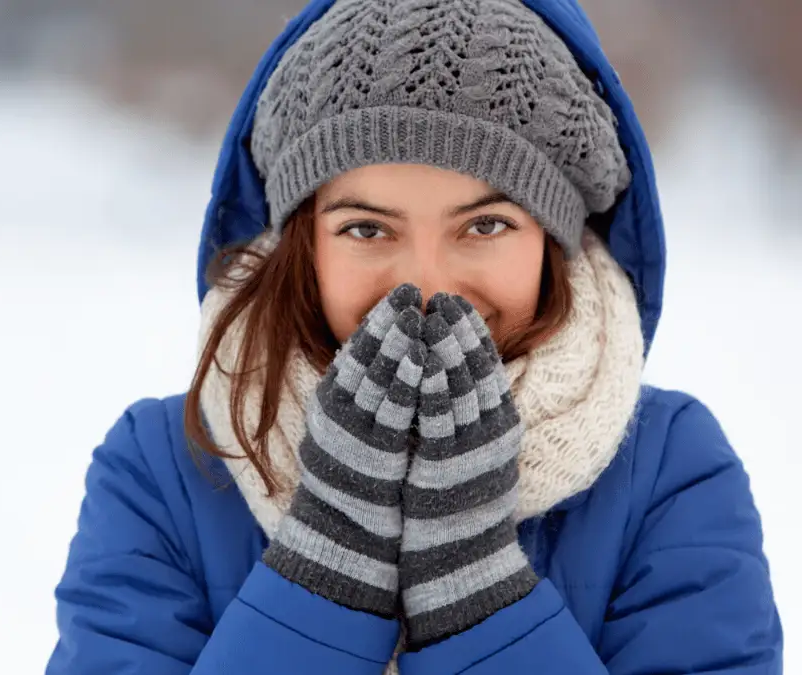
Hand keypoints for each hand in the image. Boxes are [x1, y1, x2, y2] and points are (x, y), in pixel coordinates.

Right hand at [263, 284, 426, 616]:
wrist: (345, 536)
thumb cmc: (353, 484)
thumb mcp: (346, 433)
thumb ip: (360, 398)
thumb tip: (385, 363)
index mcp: (331, 403)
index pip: (356, 349)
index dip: (379, 319)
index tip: (400, 294)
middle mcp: (338, 412)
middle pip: (366, 355)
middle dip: (390, 320)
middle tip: (410, 291)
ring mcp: (355, 430)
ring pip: (378, 375)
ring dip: (400, 341)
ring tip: (418, 313)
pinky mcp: (375, 451)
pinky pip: (394, 408)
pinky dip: (407, 379)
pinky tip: (422, 358)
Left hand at [399, 293, 537, 647]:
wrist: (460, 561)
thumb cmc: (459, 508)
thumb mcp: (473, 455)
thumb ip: (469, 419)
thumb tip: (452, 381)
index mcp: (500, 428)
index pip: (488, 368)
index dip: (472, 334)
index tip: (456, 304)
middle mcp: (491, 434)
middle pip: (477, 370)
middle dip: (459, 330)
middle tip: (443, 298)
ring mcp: (471, 449)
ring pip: (460, 386)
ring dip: (445, 347)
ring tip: (430, 314)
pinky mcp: (447, 465)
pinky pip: (439, 416)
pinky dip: (431, 384)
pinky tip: (420, 359)